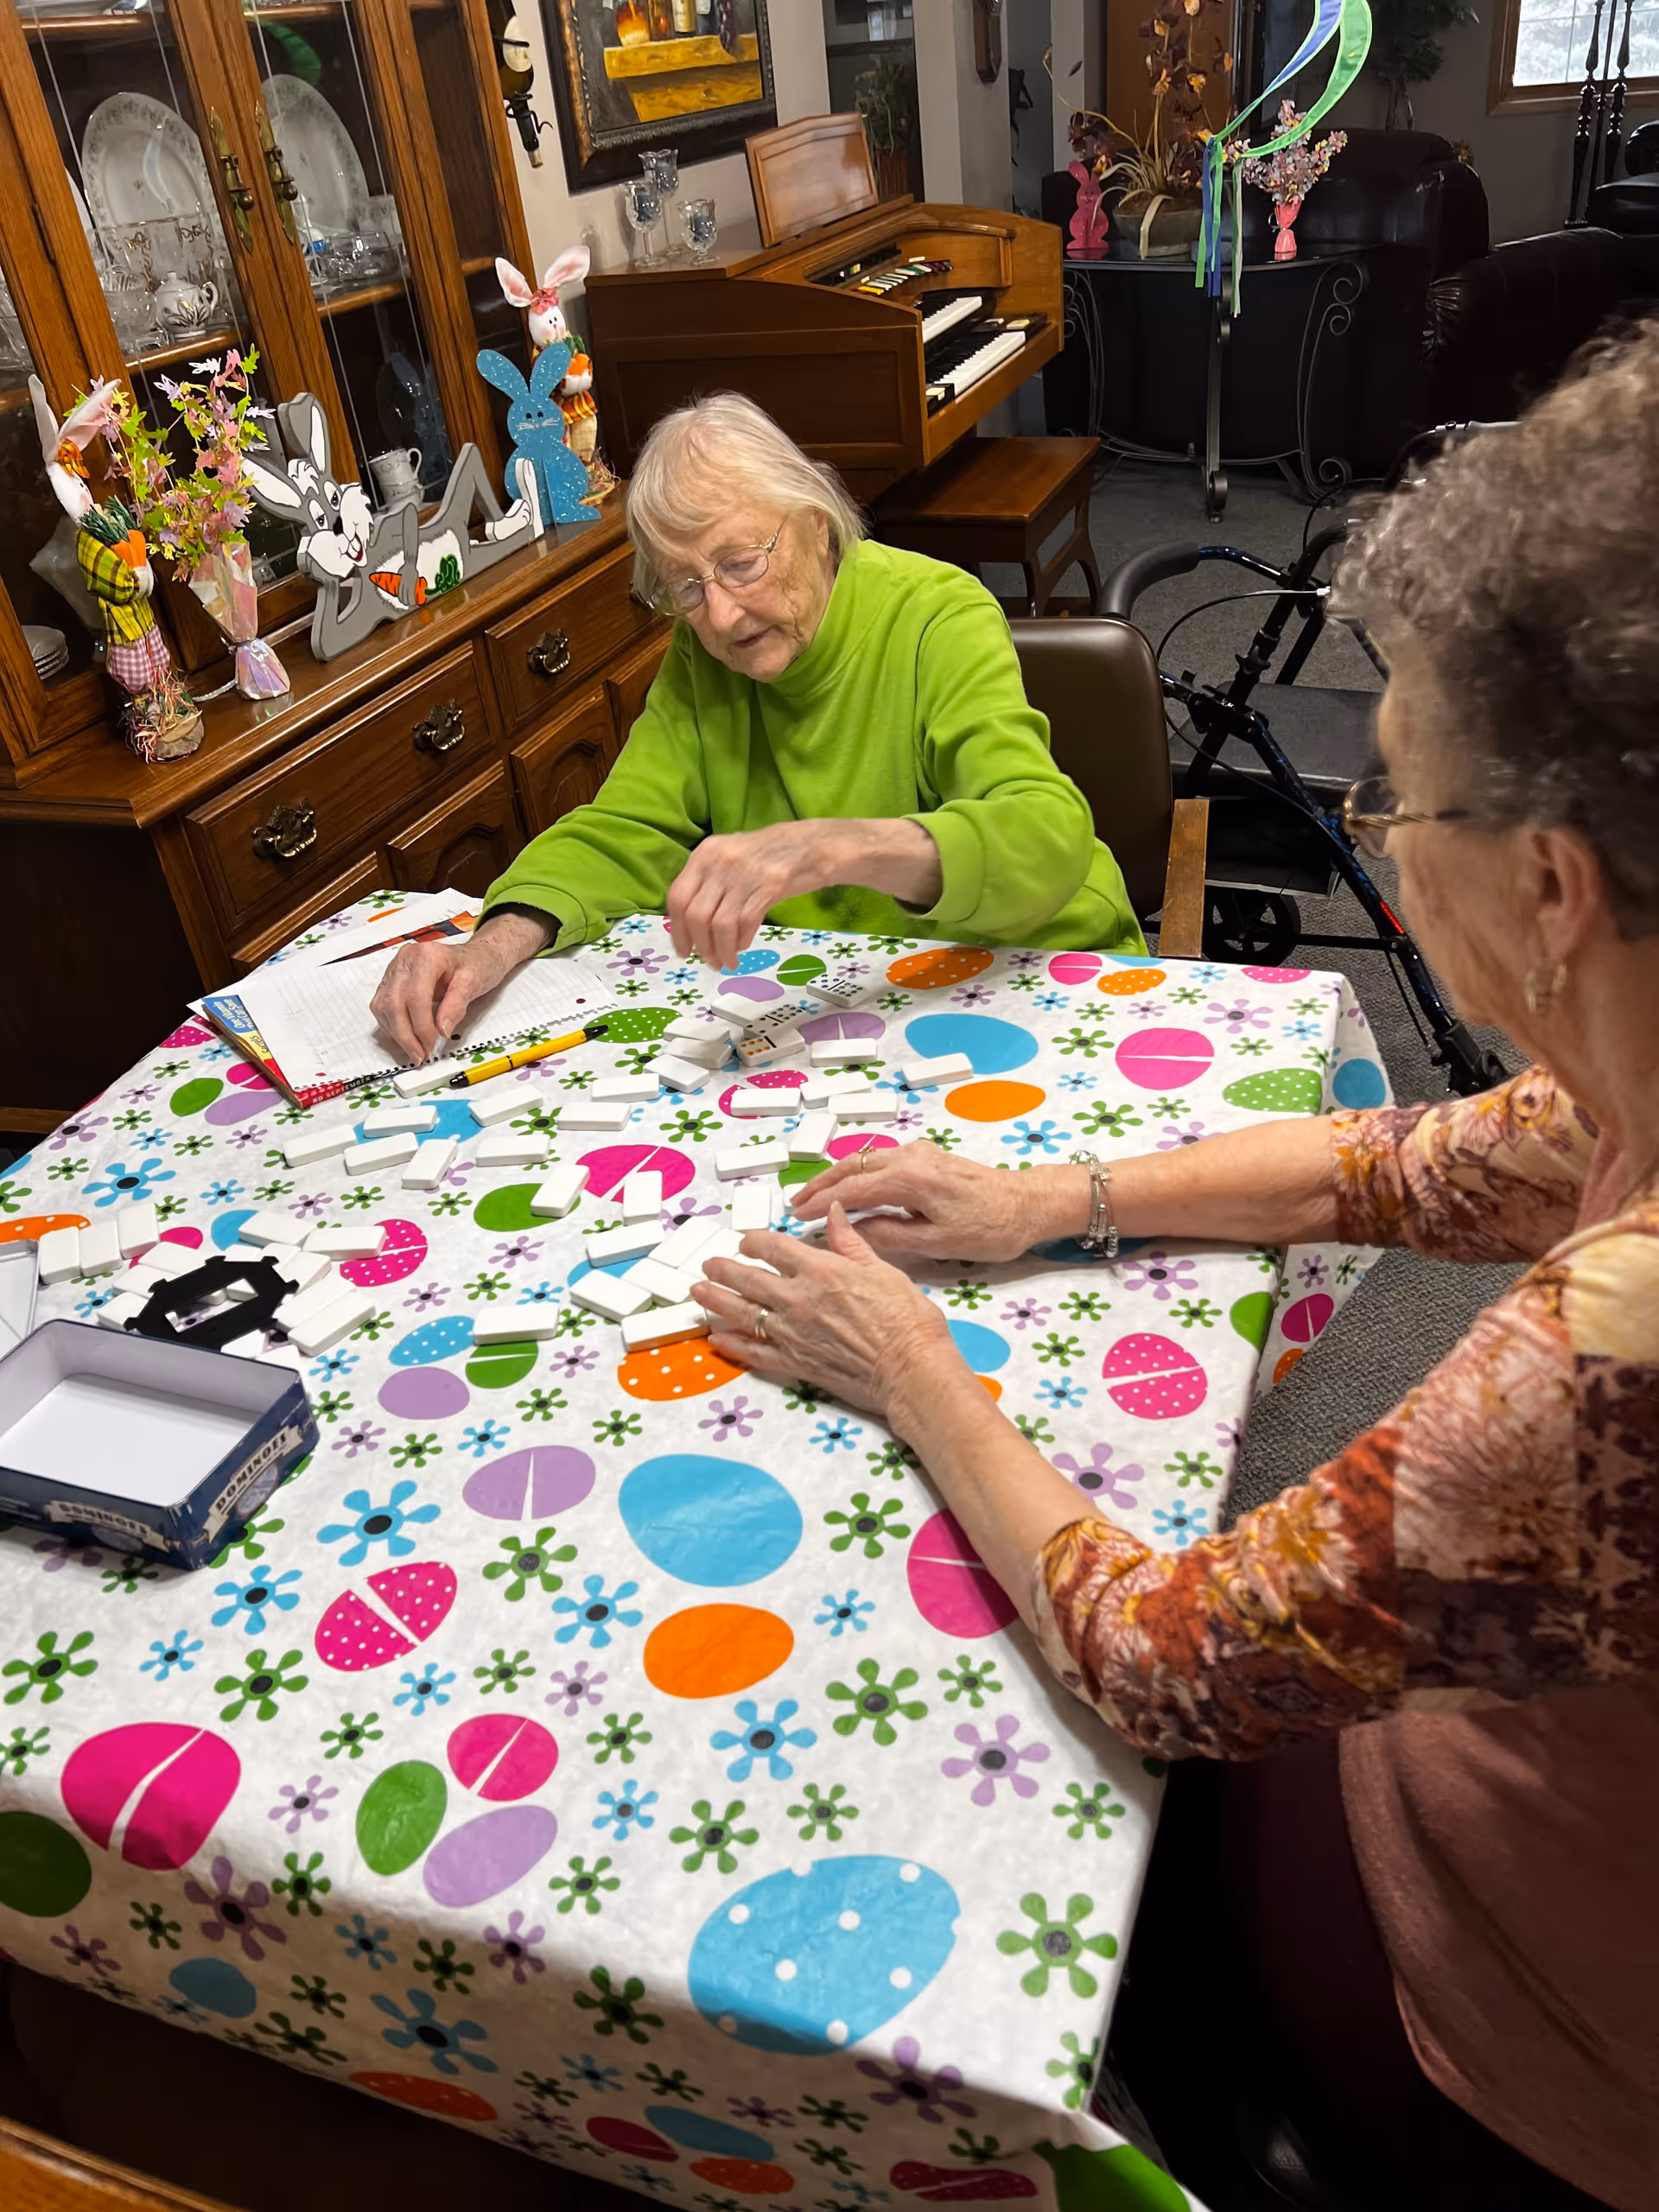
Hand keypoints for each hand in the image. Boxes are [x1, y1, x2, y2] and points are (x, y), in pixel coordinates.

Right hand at [369, 912, 547, 1063]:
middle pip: (394, 1002)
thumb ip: (456, 1006)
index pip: (415, 995)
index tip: (430, 1045)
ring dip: (396, 1033)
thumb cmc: (476, 964)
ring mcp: (395, 969)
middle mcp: (406, 960)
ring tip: (414, 1050)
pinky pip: (382, 1006)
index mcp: (426, 956)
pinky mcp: (390, 980)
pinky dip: (391, 1026)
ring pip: (383, 1006)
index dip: (421, 1025)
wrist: (476, 955)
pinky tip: (405, 1037)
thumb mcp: (473, 983)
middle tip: (419, 1055)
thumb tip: (442, 1029)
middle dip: (405, 1034)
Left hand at [666, 820, 852, 969]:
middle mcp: (719, 861)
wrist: (810, 845)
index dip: (678, 930)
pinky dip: (740, 941)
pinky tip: (742, 947)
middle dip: (701, 946)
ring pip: (720, 924)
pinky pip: (745, 922)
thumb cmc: (767, 856)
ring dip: (721, 950)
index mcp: (704, 854)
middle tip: (709, 961)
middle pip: (696, 915)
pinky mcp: (769, 885)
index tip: (683, 950)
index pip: (677, 897)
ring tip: (727, 961)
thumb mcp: (728, 858)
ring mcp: (744, 873)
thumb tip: (689, 924)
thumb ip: (707, 883)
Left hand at [695, 1203, 959, 1420]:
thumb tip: (832, 1211)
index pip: (774, 1248)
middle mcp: (798, 1299)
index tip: (746, 1240)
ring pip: (742, 1313)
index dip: (755, 1241)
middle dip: (724, 1269)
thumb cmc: (906, 1319)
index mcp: (821, 1270)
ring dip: (716, 1301)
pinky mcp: (794, 1363)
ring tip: (699, 1293)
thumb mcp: (882, 1269)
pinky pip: (754, 1353)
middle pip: (749, 1279)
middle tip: (708, 1264)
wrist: (910, 1370)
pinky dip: (733, 1345)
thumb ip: (850, 1241)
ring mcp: (792, 1333)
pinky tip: (717, 1339)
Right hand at [788, 1140, 1084, 1262]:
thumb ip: (891, 1234)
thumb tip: (853, 1231)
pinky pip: (881, 1161)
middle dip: (821, 1184)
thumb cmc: (990, 1228)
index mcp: (911, 1178)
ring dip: (838, 1177)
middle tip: (795, 1204)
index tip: (798, 1216)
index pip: (852, 1189)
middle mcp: (911, 1157)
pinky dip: (859, 1173)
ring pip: (866, 1161)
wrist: (1028, 1204)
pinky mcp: (928, 1156)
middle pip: (853, 1167)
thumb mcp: (938, 1242)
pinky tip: (851, 1189)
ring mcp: (920, 1153)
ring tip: (815, 1196)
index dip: (821, 1202)